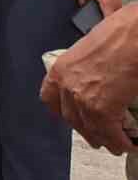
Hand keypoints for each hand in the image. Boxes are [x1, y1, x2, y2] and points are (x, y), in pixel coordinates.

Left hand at [40, 6, 137, 153]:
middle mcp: (66, 86)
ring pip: (91, 129)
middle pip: (71, 119)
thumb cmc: (118, 34)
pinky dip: (119, 142)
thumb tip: (95, 76)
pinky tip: (127, 145)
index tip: (73, 118)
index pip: (50, 99)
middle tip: (98, 135)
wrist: (134, 36)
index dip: (62, 111)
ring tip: (114, 144)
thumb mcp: (89, 48)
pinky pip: (109, 133)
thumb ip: (85, 67)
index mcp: (60, 69)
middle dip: (86, 130)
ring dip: (104, 139)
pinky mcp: (102, 109)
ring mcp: (83, 99)